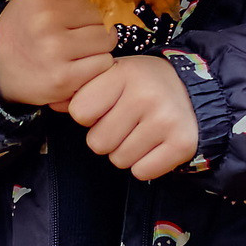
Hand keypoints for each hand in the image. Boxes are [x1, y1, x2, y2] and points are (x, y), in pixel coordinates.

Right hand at [0, 0, 116, 108]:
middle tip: (76, 34)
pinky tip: (81, 65)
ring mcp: (55, 49)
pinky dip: (97, 65)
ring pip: (107, 38)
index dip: (84, 4)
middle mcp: (46, 18)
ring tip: (80, 49)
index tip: (70, 15)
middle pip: (101, 14)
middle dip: (93, 24)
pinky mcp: (64, 77)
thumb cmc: (24, 28)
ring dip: (99, 45)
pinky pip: (104, 63)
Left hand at [67, 55, 200, 181]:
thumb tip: (52, 103)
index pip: (80, 112)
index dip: (89, 114)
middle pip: (97, 142)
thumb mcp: (112, 75)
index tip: (106, 105)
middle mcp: (146, 95)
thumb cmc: (142, 85)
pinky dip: (145, 164)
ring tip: (141, 131)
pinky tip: (154, 144)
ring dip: (125, 151)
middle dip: (107, 136)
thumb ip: (81, 90)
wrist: (193, 92)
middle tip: (126, 121)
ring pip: (118, 159)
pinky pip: (141, 172)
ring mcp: (165, 121)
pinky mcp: (181, 144)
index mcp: (124, 73)